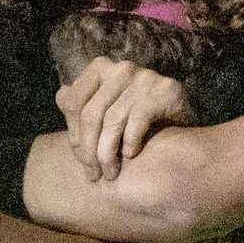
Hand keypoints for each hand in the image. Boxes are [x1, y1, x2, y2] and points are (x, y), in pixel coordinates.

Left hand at [57, 56, 193, 179]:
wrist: (182, 118)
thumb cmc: (138, 114)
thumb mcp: (108, 105)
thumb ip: (84, 101)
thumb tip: (61, 96)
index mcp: (101, 67)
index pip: (73, 102)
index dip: (74, 135)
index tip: (81, 159)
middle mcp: (121, 68)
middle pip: (91, 114)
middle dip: (88, 150)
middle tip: (93, 175)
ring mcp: (144, 77)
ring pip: (112, 122)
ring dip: (107, 154)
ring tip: (110, 173)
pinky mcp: (165, 92)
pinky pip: (136, 123)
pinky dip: (130, 144)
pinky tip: (131, 155)